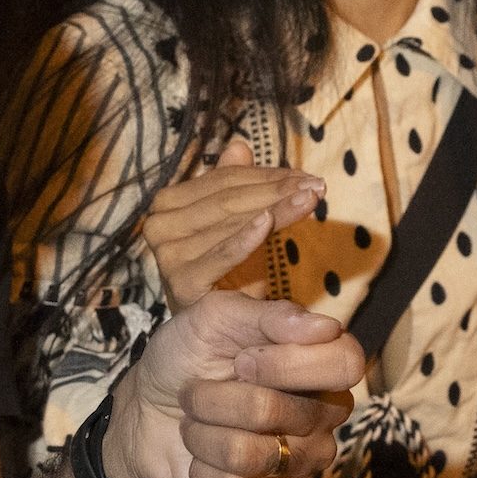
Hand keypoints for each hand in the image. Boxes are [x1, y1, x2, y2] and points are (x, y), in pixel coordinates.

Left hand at [104, 293, 365, 477]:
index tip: (242, 360)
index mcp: (320, 364)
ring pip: (255, 455)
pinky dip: (205, 475)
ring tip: (197, 427)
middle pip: (286, 412)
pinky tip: (203, 464)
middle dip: (219, 400)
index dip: (289, 363)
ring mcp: (308, 462)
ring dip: (205, 437)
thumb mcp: (213, 319)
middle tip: (200, 392)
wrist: (145, 416)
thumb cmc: (185, 360)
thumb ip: (268, 315)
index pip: (345, 363)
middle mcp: (325, 414)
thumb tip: (326, 326)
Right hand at [141, 137, 321, 311]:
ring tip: (312, 199)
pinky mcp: (182, 282)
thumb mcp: (230, 224)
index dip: (267, 174)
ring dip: (276, 207)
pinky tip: (271, 222)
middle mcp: (159, 224)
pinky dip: (247, 236)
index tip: (306, 175)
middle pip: (230, 198)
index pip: (225, 179)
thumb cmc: (225, 272)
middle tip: (317, 186)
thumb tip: (239, 147)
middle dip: (277, 189)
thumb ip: (231, 184)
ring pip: (232, 221)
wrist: (210, 330)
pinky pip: (223, 253)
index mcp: (168, 202)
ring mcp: (168, 254)